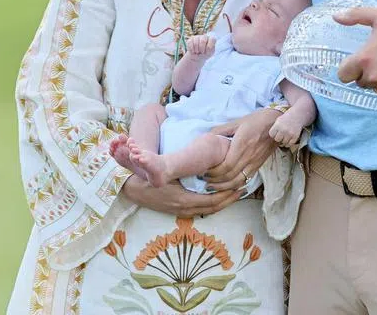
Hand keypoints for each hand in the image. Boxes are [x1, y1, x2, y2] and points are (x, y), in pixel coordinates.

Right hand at [121, 175, 239, 217]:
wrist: (132, 189)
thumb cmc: (149, 178)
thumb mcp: (166, 173)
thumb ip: (182, 170)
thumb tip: (206, 166)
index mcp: (183, 199)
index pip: (212, 201)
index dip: (228, 195)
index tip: (240, 185)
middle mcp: (184, 208)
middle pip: (214, 207)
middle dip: (230, 198)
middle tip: (243, 188)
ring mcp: (181, 211)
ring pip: (208, 209)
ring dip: (223, 201)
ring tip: (235, 191)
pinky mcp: (178, 210)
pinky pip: (201, 209)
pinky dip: (213, 203)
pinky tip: (218, 195)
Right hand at [186, 34, 215, 61]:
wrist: (196, 57)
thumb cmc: (205, 54)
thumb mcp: (209, 54)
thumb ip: (210, 50)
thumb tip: (208, 46)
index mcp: (211, 39)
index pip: (212, 39)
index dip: (209, 46)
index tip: (208, 51)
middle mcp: (204, 37)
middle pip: (203, 41)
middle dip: (202, 49)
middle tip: (202, 52)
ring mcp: (197, 37)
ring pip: (196, 43)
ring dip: (197, 50)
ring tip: (198, 52)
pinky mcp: (191, 39)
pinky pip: (190, 44)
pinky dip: (192, 50)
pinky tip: (193, 51)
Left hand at [202, 108, 281, 191]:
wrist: (276, 123)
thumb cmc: (256, 120)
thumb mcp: (237, 122)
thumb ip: (221, 130)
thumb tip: (206, 136)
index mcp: (242, 144)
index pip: (226, 166)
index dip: (214, 172)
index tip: (205, 171)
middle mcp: (249, 156)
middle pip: (230, 176)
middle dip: (216, 181)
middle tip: (204, 180)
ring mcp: (255, 162)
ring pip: (238, 181)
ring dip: (224, 187)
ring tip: (213, 186)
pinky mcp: (258, 165)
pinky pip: (246, 180)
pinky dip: (235, 186)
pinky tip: (227, 186)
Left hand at [268, 113, 303, 146]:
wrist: (297, 115)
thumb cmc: (286, 118)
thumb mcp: (278, 120)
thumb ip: (274, 128)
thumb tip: (271, 138)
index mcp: (277, 125)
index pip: (272, 135)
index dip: (273, 134)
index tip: (276, 132)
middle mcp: (283, 130)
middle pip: (277, 139)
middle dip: (278, 137)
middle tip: (281, 135)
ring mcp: (290, 133)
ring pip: (284, 143)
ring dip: (284, 140)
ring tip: (285, 136)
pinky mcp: (295, 136)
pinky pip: (290, 144)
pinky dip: (289, 143)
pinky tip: (289, 139)